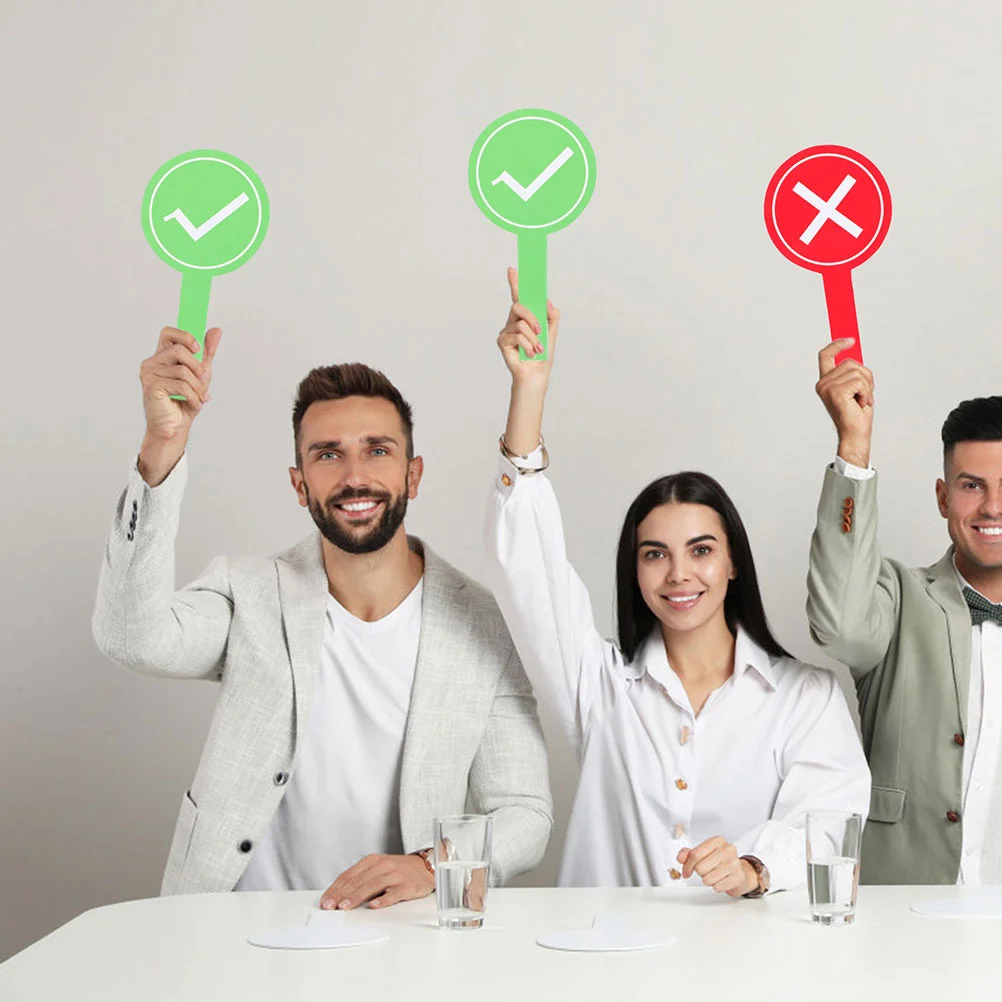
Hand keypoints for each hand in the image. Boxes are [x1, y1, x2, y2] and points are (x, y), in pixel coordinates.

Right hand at [137, 326, 221, 485]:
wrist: (175, 427)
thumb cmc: (185, 400)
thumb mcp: (201, 373)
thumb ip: (206, 352)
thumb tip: (216, 330)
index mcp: (162, 356)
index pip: (168, 332)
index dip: (185, 336)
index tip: (197, 349)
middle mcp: (152, 362)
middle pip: (180, 349)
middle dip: (198, 367)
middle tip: (202, 382)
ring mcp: (149, 374)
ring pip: (183, 370)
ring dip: (198, 387)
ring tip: (198, 398)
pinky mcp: (151, 386)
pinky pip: (181, 385)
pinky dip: (193, 396)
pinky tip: (193, 404)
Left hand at [319, 853, 434, 910]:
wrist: (425, 867)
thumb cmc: (397, 871)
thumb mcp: (377, 869)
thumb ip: (360, 880)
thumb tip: (339, 896)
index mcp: (372, 861)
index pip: (349, 875)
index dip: (336, 888)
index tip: (325, 900)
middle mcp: (382, 865)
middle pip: (358, 881)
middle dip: (341, 894)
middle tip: (330, 906)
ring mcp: (395, 875)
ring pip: (372, 886)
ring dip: (357, 896)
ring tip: (345, 906)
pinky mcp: (406, 885)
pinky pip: (393, 893)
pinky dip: (383, 899)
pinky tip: (374, 906)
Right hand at [497, 268, 560, 454]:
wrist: (537, 374)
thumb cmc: (543, 355)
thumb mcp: (553, 332)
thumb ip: (552, 315)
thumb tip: (546, 301)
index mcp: (525, 317)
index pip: (519, 296)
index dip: (515, 282)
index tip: (513, 269)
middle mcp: (513, 321)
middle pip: (518, 306)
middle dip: (532, 317)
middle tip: (540, 330)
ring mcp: (506, 331)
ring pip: (520, 323)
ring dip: (533, 337)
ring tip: (537, 349)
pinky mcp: (502, 341)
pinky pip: (516, 335)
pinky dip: (527, 344)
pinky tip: (530, 353)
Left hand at [678, 837, 757, 896]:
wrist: (740, 871)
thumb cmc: (719, 862)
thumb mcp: (703, 854)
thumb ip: (688, 854)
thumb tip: (680, 858)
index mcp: (717, 841)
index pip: (695, 854)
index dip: (687, 865)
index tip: (686, 871)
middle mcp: (728, 849)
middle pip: (700, 868)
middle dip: (700, 873)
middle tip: (706, 871)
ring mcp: (735, 863)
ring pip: (708, 879)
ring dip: (708, 880)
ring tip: (714, 876)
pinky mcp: (739, 877)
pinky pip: (718, 887)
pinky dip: (716, 887)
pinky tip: (721, 881)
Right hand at [815, 338, 873, 467]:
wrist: (855, 434)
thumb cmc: (857, 413)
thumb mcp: (856, 388)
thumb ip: (853, 372)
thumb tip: (855, 353)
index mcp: (825, 381)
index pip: (826, 355)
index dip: (837, 344)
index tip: (851, 340)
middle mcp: (822, 383)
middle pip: (850, 362)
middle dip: (865, 375)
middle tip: (865, 394)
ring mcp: (827, 388)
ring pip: (857, 372)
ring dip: (867, 386)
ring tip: (862, 400)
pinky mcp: (836, 393)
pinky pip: (859, 381)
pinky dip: (866, 392)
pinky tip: (861, 404)